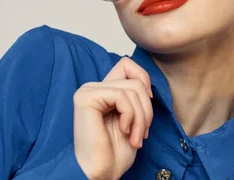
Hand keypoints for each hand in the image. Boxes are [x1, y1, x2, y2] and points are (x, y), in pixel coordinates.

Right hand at [73, 57, 153, 179]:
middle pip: (136, 80)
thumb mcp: (133, 119)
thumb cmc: (114, 153)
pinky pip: (122, 96)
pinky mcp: (86, 98)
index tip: (146, 104)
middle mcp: (94, 87)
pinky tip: (123, 131)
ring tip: (135, 138)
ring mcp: (88, 91)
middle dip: (147, 109)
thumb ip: (135, 98)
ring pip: (133, 88)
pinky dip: (131, 117)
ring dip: (141, 118)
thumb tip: (147, 85)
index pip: (127, 64)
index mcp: (104, 90)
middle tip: (142, 134)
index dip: (143, 79)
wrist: (99, 174)